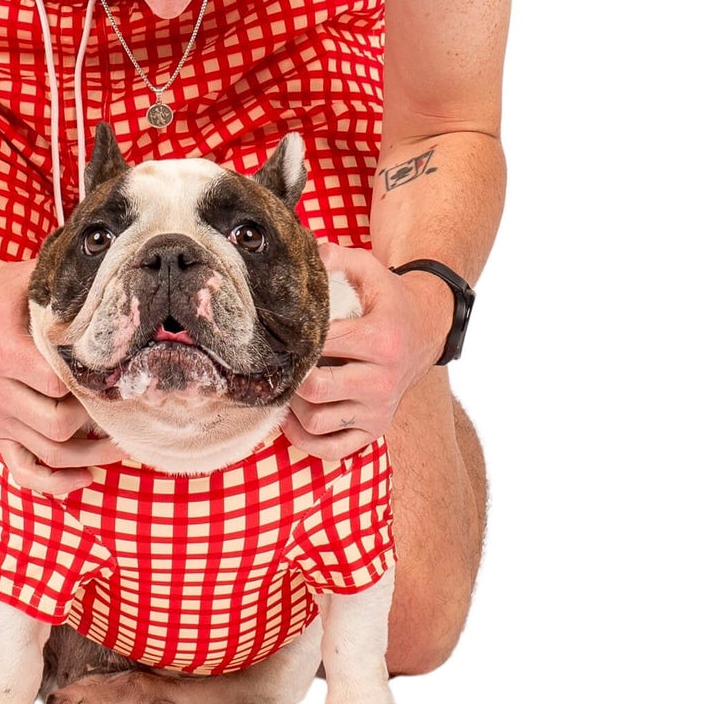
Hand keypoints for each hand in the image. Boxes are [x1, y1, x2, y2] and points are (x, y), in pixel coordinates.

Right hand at [0, 254, 124, 493]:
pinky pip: (22, 471)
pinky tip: (87, 477)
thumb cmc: (11, 292)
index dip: (93, 386)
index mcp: (4, 351)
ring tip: (125, 445)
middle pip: (56, 424)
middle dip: (99, 423)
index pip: (55, 383)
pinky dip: (54, 484)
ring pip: (48, 453)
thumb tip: (119, 277)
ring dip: (91, 456)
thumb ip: (70, 284)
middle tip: (128, 409)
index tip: (124, 378)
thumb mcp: (35, 277)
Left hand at [283, 241, 452, 458]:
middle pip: (316, 389)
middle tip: (279, 361)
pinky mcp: (375, 431)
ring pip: (318, 422)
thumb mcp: (369, 270)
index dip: (293, 339)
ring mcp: (380, 410)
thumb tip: (302, 253)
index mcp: (381, 340)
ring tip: (287, 384)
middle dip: (289, 375)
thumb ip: (335, 257)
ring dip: (292, 406)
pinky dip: (306, 440)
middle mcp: (384, 380)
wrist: (426, 329)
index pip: (323, 345)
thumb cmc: (388, 300)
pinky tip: (294, 417)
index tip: (277, 331)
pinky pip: (332, 450)